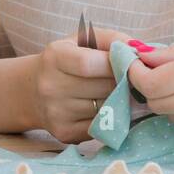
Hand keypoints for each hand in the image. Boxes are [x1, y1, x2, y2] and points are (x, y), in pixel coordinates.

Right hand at [28, 25, 131, 142]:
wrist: (32, 91)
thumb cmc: (67, 60)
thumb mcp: (83, 40)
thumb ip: (112, 39)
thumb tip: (141, 50)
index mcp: (54, 57)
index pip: (89, 64)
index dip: (115, 63)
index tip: (130, 63)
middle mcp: (50, 86)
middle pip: (102, 88)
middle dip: (124, 83)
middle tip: (136, 79)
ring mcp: (56, 113)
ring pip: (105, 108)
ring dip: (122, 101)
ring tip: (125, 92)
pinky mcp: (64, 133)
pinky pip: (101, 127)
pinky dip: (113, 118)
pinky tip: (114, 108)